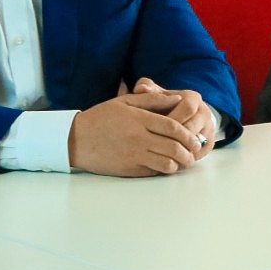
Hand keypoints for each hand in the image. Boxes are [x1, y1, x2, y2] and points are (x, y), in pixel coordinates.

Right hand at [68, 93, 204, 176]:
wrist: (75, 140)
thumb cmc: (100, 118)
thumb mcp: (125, 102)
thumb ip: (152, 99)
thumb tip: (177, 98)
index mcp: (139, 119)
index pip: (173, 127)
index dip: (188, 134)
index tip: (194, 138)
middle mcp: (139, 138)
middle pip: (174, 147)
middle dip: (189, 151)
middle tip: (194, 152)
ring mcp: (134, 155)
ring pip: (167, 163)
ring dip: (180, 163)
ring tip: (184, 161)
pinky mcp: (130, 169)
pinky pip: (154, 171)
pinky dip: (165, 170)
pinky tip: (168, 166)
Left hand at [131, 78, 218, 160]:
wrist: (181, 116)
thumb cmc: (164, 105)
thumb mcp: (157, 95)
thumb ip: (148, 90)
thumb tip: (140, 88)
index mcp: (193, 98)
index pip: (187, 108)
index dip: (171, 118)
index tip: (154, 127)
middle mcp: (205, 112)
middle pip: (192, 127)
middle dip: (174, 137)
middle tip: (157, 146)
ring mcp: (209, 129)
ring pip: (196, 142)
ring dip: (179, 150)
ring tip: (161, 156)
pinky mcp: (209, 143)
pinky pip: (199, 153)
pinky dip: (185, 158)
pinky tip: (169, 161)